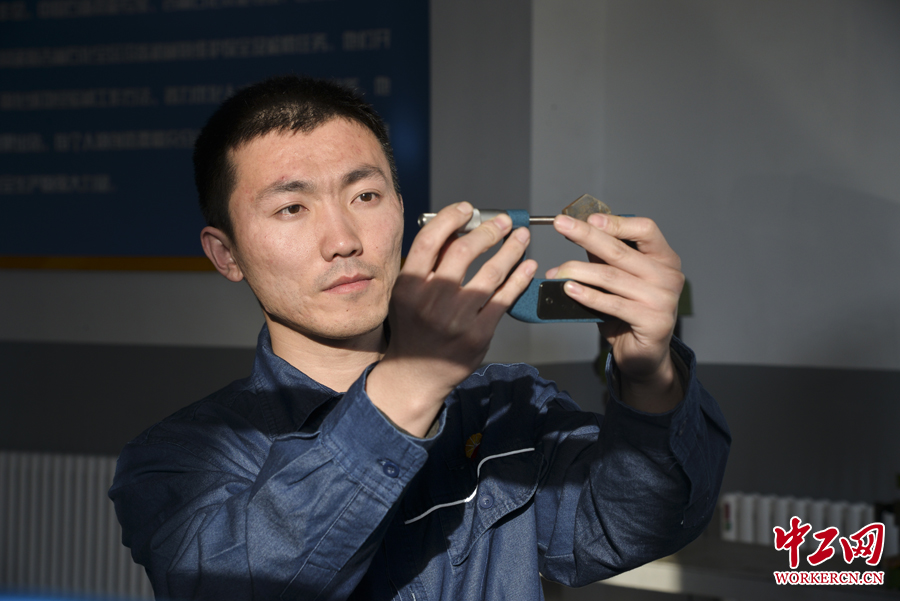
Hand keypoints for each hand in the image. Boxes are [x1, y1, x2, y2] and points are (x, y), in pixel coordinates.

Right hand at [366, 202, 536, 435]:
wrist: (417, 373)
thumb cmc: (414, 326)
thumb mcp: (407, 294)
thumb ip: (429, 264)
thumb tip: (460, 229)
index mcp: (409, 284)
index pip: (430, 239)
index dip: (451, 218)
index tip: (469, 209)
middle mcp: (431, 300)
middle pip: (464, 251)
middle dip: (489, 231)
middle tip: (504, 222)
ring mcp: (456, 319)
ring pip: (490, 273)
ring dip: (511, 250)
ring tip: (521, 238)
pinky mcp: (478, 334)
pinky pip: (504, 299)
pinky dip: (519, 278)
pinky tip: (527, 266)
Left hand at [546, 213, 684, 412]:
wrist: (644, 355)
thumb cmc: (630, 312)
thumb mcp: (619, 279)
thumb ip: (605, 256)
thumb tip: (581, 229)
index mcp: (665, 258)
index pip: (646, 229)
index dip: (616, 222)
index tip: (588, 218)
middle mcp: (668, 276)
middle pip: (621, 251)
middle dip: (586, 235)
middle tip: (560, 224)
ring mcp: (663, 299)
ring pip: (611, 277)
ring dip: (578, 271)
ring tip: (557, 270)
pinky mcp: (653, 321)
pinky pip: (613, 304)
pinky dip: (588, 296)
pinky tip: (569, 290)